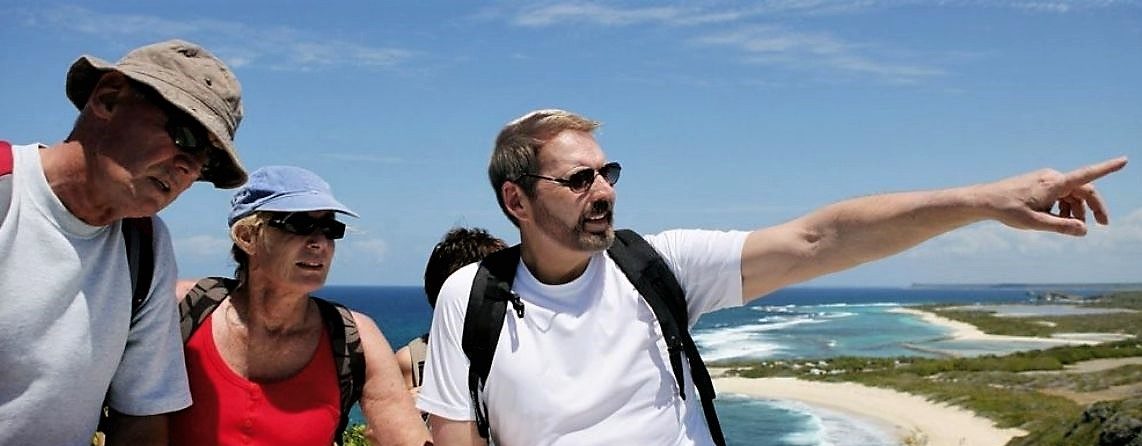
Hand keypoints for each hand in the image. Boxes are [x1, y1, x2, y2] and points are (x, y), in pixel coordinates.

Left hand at [986, 156, 1126, 235]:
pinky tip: (1056, 219)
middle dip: (1094, 207)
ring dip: (1076, 210)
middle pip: (1084, 190)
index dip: (1107, 168)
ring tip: (1068, 226)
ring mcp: (1047, 179)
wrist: (986, 200)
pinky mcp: (1041, 183)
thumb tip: (1084, 230)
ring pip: (1072, 194)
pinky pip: (1061, 194)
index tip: (1124, 161)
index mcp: (1053, 184)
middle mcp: (1053, 177)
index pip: (1086, 175)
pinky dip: (1064, 207)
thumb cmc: (1008, 210)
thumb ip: (1060, 227)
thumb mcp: (1035, 223)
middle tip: (1103, 225)